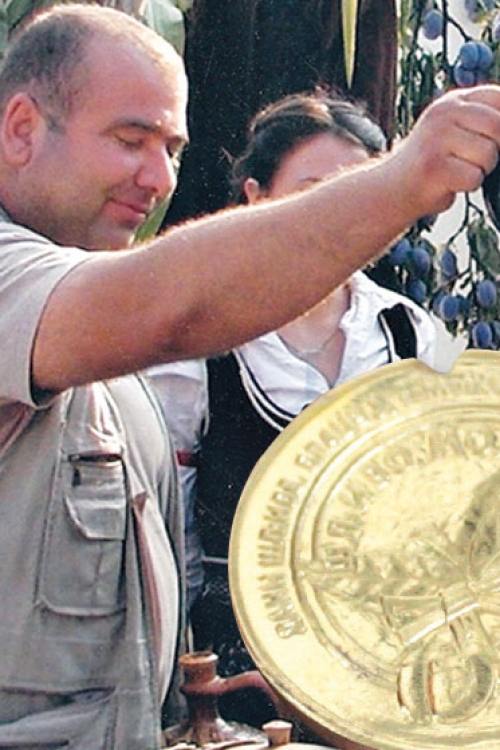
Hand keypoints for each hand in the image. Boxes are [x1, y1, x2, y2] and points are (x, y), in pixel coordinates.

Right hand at [390, 84, 499, 216]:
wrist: (393, 188)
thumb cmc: (432, 163)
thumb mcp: (455, 130)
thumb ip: (482, 120)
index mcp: (453, 101)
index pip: (498, 99)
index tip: (489, 141)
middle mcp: (443, 113)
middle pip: (497, 126)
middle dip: (493, 150)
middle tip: (472, 160)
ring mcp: (436, 139)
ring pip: (488, 154)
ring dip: (480, 170)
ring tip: (457, 171)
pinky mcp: (433, 166)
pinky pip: (473, 177)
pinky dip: (467, 186)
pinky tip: (449, 183)